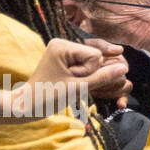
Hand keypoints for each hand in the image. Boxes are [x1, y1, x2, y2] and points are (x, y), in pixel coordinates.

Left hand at [5, 37, 129, 120]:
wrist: (25, 107)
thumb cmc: (47, 98)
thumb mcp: (77, 88)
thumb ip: (102, 77)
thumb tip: (124, 69)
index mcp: (62, 45)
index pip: (95, 56)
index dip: (89, 73)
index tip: (70, 82)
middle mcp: (63, 43)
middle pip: (95, 57)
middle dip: (89, 74)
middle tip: (69, 84)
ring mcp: (65, 51)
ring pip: (93, 62)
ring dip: (87, 77)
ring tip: (69, 85)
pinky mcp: (66, 59)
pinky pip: (87, 64)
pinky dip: (85, 76)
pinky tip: (75, 83)